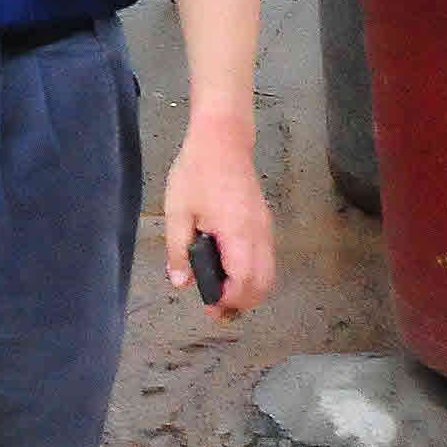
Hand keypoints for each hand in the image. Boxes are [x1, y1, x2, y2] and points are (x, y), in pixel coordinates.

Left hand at [163, 113, 273, 320]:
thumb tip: (182, 282)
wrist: (223, 138)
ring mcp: (265, 228)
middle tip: (215, 307)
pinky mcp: (265, 222)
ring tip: (222, 294)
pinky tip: (231, 272)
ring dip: (249, 290)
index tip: (209, 306)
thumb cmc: (197, 171)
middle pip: (263, 285)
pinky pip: (267, 259)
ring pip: (269, 274)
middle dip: (242, 303)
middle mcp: (258, 235)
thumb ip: (179, 249)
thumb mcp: (177, 210)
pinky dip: (254, 275)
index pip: (244, 282)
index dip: (229, 301)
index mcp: (237, 233)